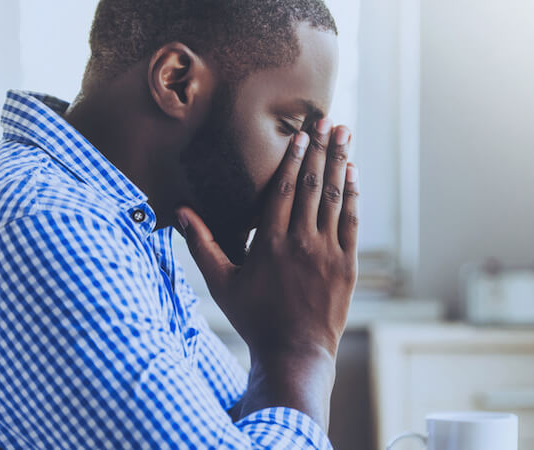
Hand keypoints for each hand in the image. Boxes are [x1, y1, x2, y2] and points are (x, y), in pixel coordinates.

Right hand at [176, 119, 358, 426]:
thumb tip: (180, 212)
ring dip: (339, 163)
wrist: (294, 352)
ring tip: (344, 134)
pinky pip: (351, 223)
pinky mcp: (346, 265)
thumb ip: (201, 244)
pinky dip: (353, 196)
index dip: (292, 158)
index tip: (300, 134)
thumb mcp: (221, 282)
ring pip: (333, 199)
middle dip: (319, 149)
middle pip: (310, 186)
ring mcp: (326, 253)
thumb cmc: (254, 318)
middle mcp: (299, 242)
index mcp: (268, 242)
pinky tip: (354, 174)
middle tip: (327, 120)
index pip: (281, 189)